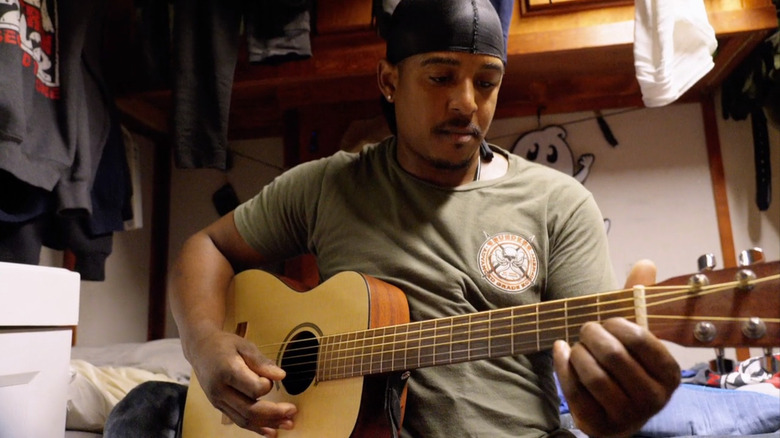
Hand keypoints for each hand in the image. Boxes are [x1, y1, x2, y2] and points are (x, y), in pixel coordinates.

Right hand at [189, 331, 296, 436]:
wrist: (200, 349)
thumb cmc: (225, 345)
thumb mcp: (244, 346)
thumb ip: (262, 362)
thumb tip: (281, 376)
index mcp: (226, 371)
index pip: (253, 388)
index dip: (267, 385)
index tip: (272, 377)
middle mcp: (220, 390)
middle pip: (249, 410)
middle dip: (274, 414)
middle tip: (292, 411)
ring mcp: (218, 401)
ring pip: (244, 419)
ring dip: (268, 424)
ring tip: (288, 423)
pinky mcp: (219, 407)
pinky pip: (239, 421)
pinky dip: (256, 428)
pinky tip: (271, 431)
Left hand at [552, 260, 680, 436]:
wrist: (615, 412)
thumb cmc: (626, 366)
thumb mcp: (635, 335)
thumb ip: (638, 300)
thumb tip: (645, 263)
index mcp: (669, 374)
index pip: (641, 339)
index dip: (617, 323)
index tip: (608, 320)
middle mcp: (653, 399)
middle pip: (613, 356)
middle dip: (592, 334)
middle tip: (586, 328)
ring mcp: (626, 416)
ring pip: (592, 374)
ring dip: (578, 352)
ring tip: (578, 345)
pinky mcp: (598, 424)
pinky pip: (573, 389)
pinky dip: (562, 365)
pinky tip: (562, 351)